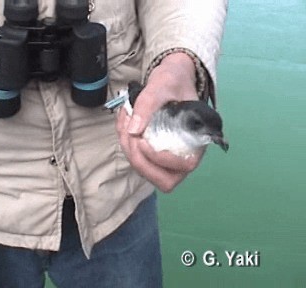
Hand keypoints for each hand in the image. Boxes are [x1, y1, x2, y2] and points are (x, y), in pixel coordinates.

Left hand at [116, 53, 206, 191]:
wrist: (169, 82)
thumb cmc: (172, 82)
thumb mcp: (161, 85)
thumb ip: (148, 105)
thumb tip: (133, 131)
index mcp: (197, 139)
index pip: (185, 165)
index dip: (161, 159)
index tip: (142, 140)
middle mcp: (185, 154)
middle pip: (165, 180)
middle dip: (140, 161)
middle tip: (129, 136)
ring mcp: (169, 157)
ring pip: (147, 171)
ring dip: (129, 151)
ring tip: (125, 121)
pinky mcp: (155, 154)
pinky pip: (138, 160)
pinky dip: (125, 144)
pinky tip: (124, 123)